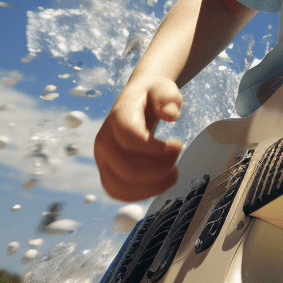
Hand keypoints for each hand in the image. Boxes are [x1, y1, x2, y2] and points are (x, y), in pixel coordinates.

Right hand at [94, 78, 183, 201]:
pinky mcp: (107, 171)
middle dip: (160, 170)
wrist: (137, 101)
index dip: (159, 149)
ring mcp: (102, 159)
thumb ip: (168, 97)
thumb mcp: (164, 88)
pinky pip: (118, 192)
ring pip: (120, 186)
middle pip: (128, 169)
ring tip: (172, 174)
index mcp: (118, 118)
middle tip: (177, 158)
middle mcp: (104, 140)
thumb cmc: (152, 96)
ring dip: (152, 186)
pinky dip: (141, 194)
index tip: (179, 144)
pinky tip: (160, 182)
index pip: (132, 141)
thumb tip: (170, 114)